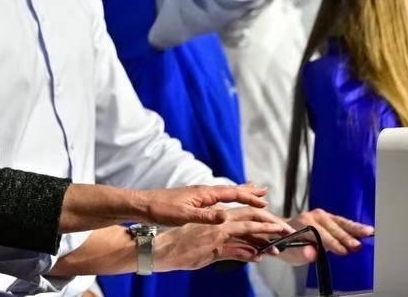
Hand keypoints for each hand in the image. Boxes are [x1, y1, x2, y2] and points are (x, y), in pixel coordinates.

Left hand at [133, 184, 268, 226]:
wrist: (143, 205)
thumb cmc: (161, 210)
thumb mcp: (184, 216)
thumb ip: (205, 216)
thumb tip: (225, 216)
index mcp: (203, 194)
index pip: (231, 194)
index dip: (249, 198)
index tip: (264, 202)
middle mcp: (203, 192)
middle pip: (230, 191)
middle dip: (248, 191)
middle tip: (264, 190)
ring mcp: (198, 196)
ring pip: (224, 194)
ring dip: (239, 194)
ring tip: (251, 192)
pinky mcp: (193, 201)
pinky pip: (216, 199)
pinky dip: (226, 199)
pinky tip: (225, 204)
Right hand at [154, 206, 294, 270]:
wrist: (161, 248)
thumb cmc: (181, 245)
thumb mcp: (210, 246)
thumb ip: (232, 249)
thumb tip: (253, 254)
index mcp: (217, 217)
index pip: (246, 213)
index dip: (263, 217)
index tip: (277, 223)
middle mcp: (219, 220)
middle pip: (252, 216)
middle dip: (271, 222)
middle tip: (287, 229)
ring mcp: (217, 230)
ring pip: (248, 227)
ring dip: (267, 234)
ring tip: (281, 241)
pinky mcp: (213, 242)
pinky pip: (237, 245)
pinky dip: (251, 249)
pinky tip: (262, 254)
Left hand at [279, 209, 374, 264]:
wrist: (283, 234)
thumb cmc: (288, 246)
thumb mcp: (290, 254)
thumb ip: (301, 253)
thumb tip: (312, 253)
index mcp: (302, 223)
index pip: (320, 234)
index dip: (332, 243)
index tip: (343, 251)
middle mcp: (312, 216)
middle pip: (332, 226)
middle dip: (346, 237)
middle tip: (358, 246)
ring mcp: (321, 215)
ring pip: (340, 222)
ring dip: (354, 228)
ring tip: (368, 232)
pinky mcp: (329, 217)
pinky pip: (342, 222)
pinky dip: (354, 226)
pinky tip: (366, 230)